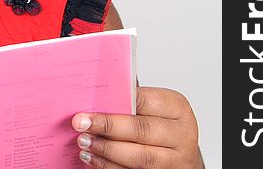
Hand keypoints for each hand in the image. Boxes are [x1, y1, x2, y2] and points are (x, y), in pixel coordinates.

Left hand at [72, 86, 202, 168]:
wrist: (179, 154)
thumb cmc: (160, 124)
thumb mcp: (152, 108)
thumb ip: (130, 102)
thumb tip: (93, 100)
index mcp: (177, 108)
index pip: (143, 100)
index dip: (115, 101)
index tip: (89, 104)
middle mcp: (181, 135)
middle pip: (141, 130)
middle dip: (107, 127)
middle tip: (81, 124)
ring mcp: (176, 161)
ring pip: (139, 158)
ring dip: (106, 150)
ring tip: (84, 143)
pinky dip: (110, 166)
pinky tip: (92, 158)